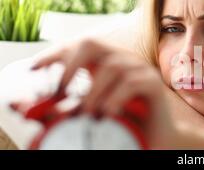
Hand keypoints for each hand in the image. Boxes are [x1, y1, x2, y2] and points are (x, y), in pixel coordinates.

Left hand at [32, 38, 177, 148]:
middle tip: (59, 92)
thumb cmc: (124, 126)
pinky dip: (114, 98)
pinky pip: (131, 82)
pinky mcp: (153, 84)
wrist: (157, 138)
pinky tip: (107, 114)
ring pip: (112, 66)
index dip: (55, 55)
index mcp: (106, 64)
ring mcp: (140, 70)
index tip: (34, 69)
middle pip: (93, 45)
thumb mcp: (89, 115)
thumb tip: (28, 109)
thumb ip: (63, 110)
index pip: (78, 49)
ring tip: (88, 115)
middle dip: (71, 66)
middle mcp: (123, 61)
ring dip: (94, 92)